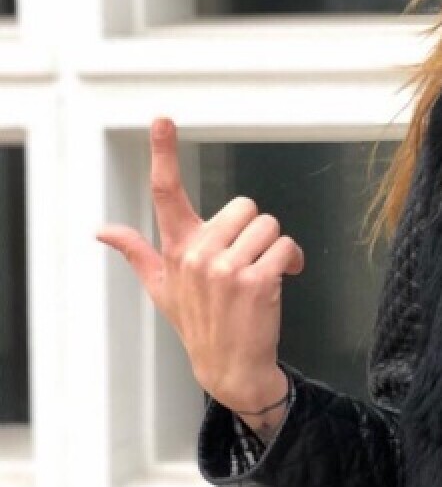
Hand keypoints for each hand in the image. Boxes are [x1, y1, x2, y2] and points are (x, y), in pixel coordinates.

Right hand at [95, 117, 304, 410]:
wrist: (230, 366)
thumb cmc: (199, 322)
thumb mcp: (162, 288)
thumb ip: (136, 252)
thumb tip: (101, 230)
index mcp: (176, 248)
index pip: (166, 193)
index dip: (165, 153)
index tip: (162, 120)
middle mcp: (196, 254)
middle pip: (245, 207)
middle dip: (255, 231)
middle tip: (249, 260)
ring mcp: (225, 269)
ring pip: (269, 226)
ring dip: (276, 248)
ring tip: (264, 274)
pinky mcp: (254, 281)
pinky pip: (286, 246)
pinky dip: (293, 261)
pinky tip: (284, 280)